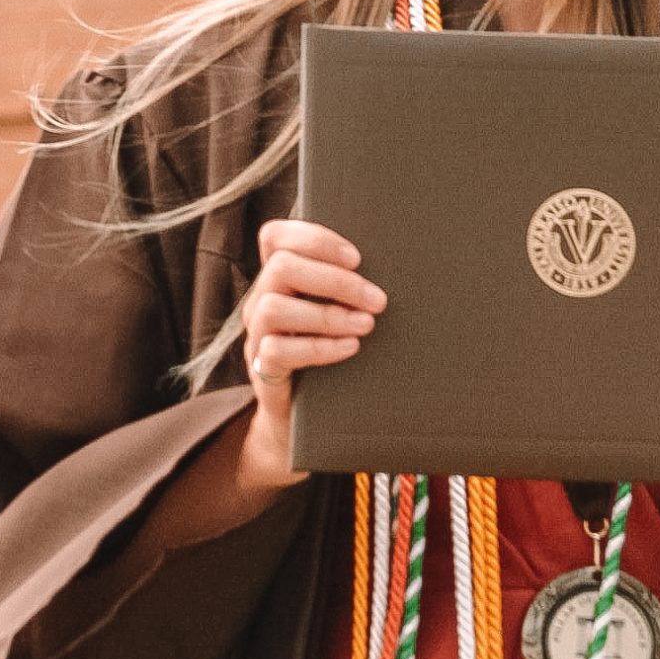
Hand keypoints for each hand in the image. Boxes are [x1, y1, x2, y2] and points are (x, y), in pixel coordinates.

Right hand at [239, 219, 386, 490]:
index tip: (357, 256)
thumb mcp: (339, 313)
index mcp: (280, 277)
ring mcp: (257, 336)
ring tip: (367, 325)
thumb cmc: (334, 354)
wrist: (307, 422)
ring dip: (327, 314)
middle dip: (335, 279)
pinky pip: (277, 351)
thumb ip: (351, 286)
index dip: (313, 237)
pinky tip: (350, 348)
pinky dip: (318, 347)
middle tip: (377, 299)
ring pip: (273, 307)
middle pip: (280, 266)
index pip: (275, 236)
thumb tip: (402, 261)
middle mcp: (261, 300)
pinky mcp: (262, 370)